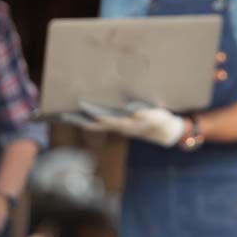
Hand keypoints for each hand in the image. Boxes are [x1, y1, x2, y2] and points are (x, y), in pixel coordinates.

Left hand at [70, 101, 184, 146]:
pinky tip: (94, 119)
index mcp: (127, 124)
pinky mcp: (125, 127)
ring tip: (76, 118)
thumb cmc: (161, 121)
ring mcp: (123, 129)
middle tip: (69, 116)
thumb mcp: (154, 115)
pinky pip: (108, 125)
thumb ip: (142, 112)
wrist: (167, 132)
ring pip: (102, 126)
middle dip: (85, 120)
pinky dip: (98, 123)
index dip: (94, 112)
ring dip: (89, 122)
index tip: (82, 105)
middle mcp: (122, 128)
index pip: (106, 118)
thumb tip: (128, 109)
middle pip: (99, 125)